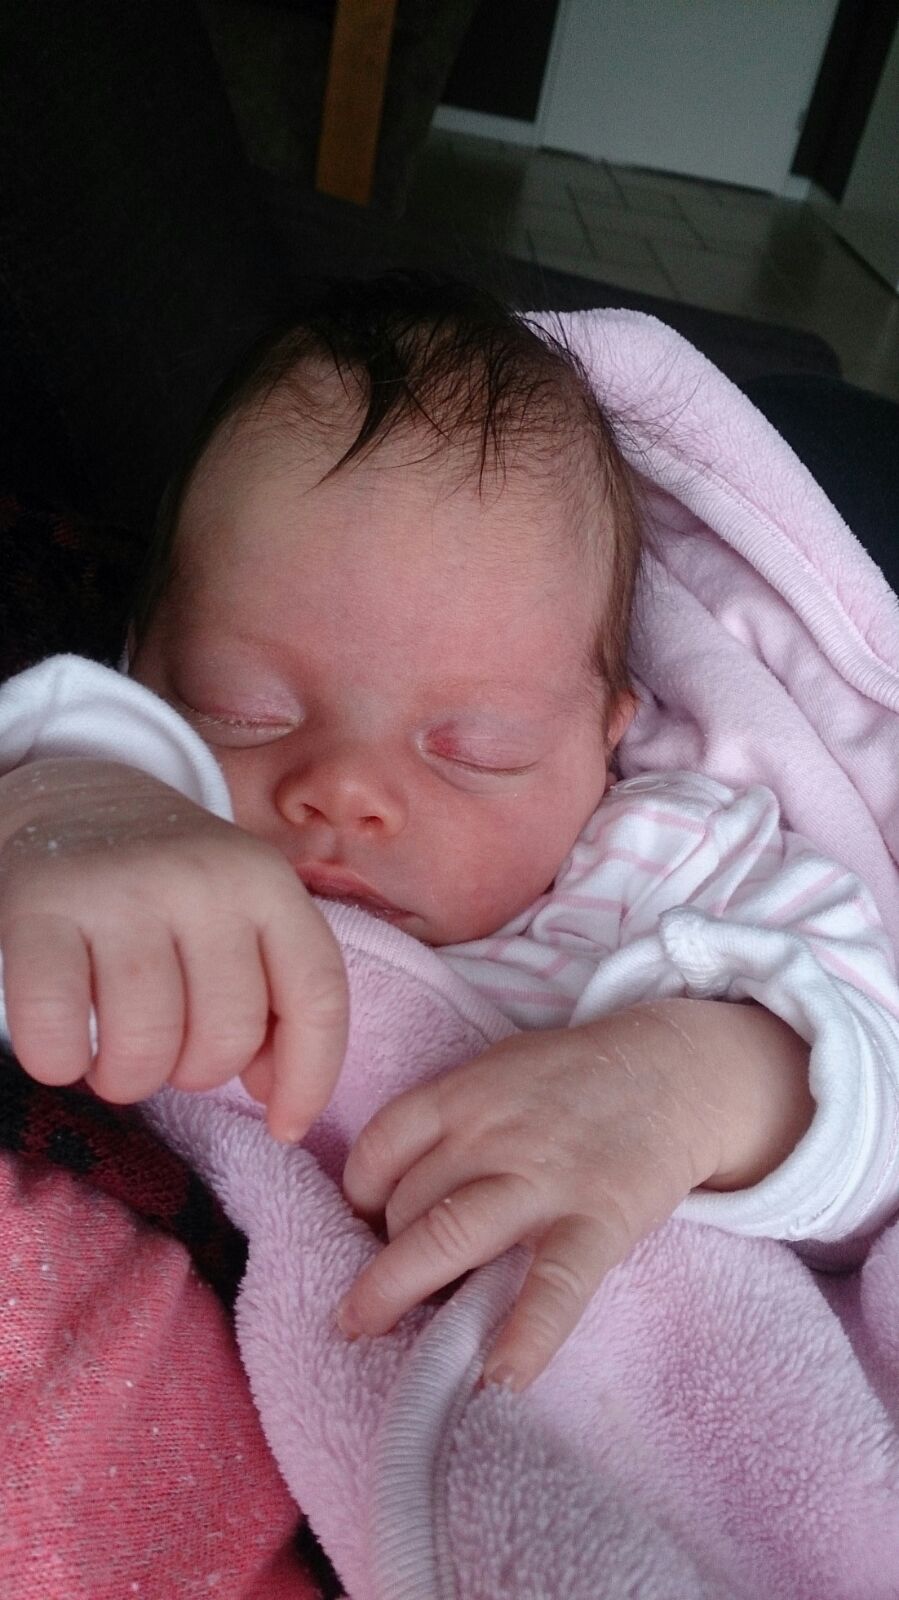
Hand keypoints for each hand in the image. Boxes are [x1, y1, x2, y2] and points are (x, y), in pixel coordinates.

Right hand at [0, 758, 347, 1139]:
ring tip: (113, 1051)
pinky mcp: (41, 908)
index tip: (284, 1125)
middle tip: (165, 1048)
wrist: (74, 797)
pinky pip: (59, 1033)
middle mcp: (202, 880)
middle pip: (227, 1036)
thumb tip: (277, 1099)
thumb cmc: (170, 884)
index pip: (317, 995)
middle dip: (196, 1073)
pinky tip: (64, 1047)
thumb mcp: (242, 912)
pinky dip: (60, 1062)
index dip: (311, 1077)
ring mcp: (120, 891)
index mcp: (266, 882)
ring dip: (127, 1078)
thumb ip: (276, 992)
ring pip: (147, 1046)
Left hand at [339, 1009, 723, 1389]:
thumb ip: (452, 1121)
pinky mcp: (597, 1219)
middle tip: (359, 1306)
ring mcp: (542, 1177)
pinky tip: (497, 1380)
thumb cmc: (574, 1081)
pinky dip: (524, 1336)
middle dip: (377, 1260)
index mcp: (463, 1094)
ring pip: (448, 1237)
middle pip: (406, 1203)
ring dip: (399, 1292)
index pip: (379, 1148)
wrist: (675, 1072)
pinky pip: (551, 1285)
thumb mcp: (500, 1073)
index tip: (364, 1228)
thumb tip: (396, 1194)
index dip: (358, 1196)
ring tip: (371, 1337)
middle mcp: (491, 1134)